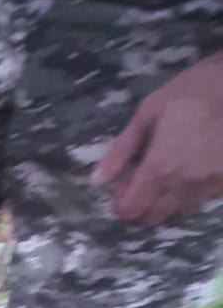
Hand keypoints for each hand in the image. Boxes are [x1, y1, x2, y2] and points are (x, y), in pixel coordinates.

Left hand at [94, 53, 222, 225]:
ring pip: (181, 211)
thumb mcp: (149, 111)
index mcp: (160, 168)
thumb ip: (121, 150)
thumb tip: (97, 181)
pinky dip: (196, 191)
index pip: (131, 210)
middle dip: (144, 204)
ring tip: (174, 173)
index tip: (125, 184)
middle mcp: (185, 184)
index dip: (122, 202)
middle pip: (155, 217)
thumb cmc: (194, 90)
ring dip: (170, 201)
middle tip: (146, 180)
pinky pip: (206, 199)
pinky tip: (197, 167)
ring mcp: (211, 184)